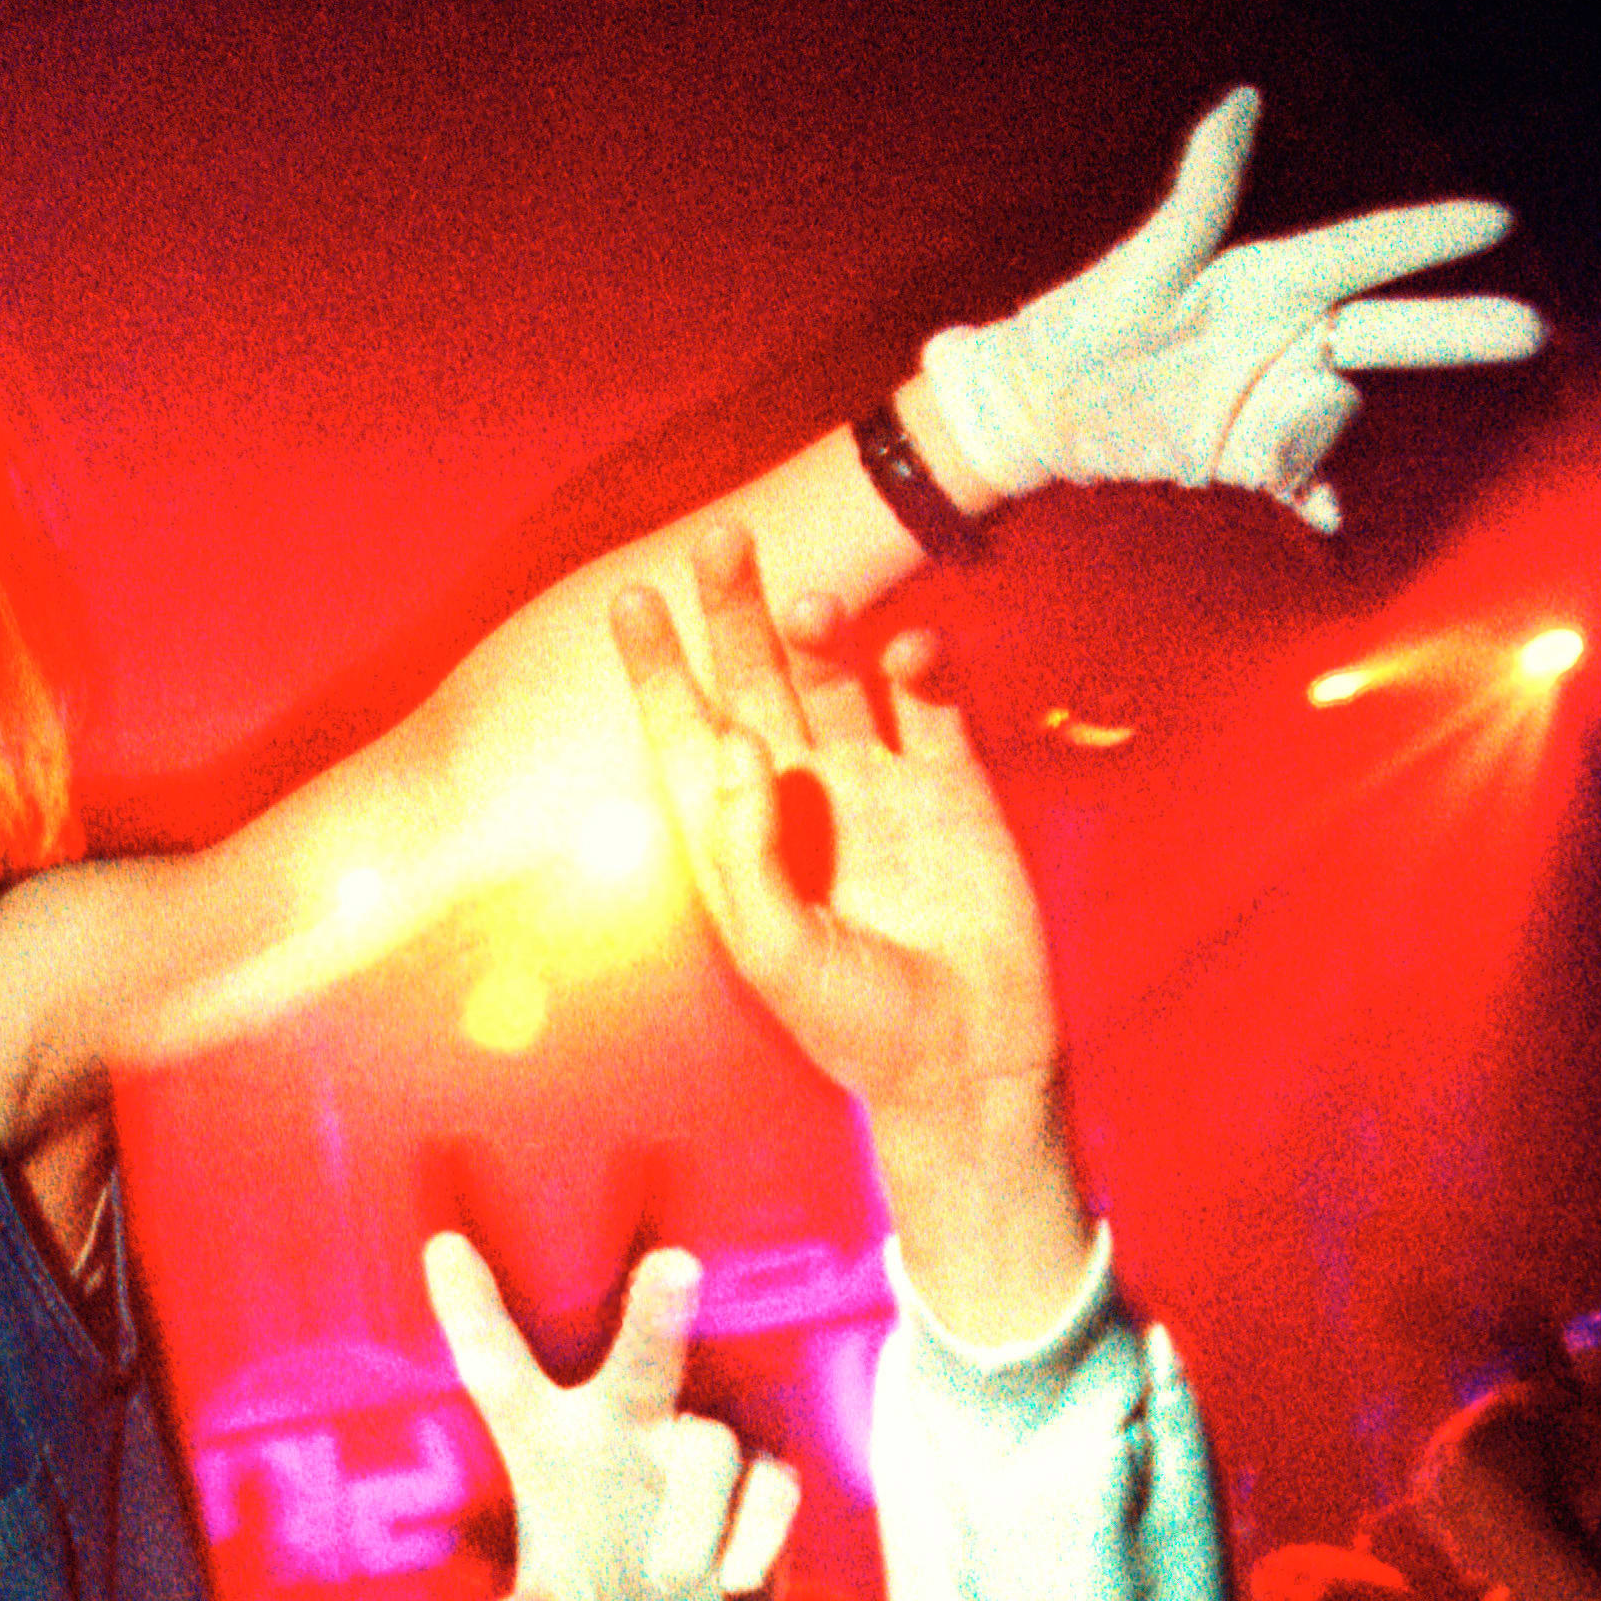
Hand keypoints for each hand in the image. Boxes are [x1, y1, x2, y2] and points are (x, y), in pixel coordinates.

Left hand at [423, 1227, 800, 1600]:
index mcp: (549, 1446)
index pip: (502, 1373)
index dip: (473, 1312)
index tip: (443, 1246)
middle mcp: (625, 1429)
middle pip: (639, 1362)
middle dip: (656, 1317)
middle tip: (674, 1267)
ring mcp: (701, 1450)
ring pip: (707, 1450)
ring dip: (690, 1518)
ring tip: (672, 1578)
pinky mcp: (764, 1486)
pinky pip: (768, 1491)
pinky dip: (754, 1536)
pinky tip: (735, 1581)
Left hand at [613, 538, 1062, 1144]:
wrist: (968, 1060)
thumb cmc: (858, 1026)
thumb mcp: (779, 953)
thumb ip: (747, 851)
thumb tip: (737, 739)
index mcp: (740, 842)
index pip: (687, 738)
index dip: (659, 671)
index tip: (632, 599)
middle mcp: (802, 800)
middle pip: (756, 682)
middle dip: (734, 614)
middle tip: (719, 540)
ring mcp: (876, 786)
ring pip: (836, 680)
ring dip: (823, 632)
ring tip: (810, 602)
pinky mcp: (950, 787)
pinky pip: (928, 705)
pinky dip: (919, 668)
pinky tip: (906, 650)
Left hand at [917, 88, 1543, 536]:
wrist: (1041, 407)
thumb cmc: (1086, 321)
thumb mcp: (1146, 262)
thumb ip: (1202, 190)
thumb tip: (1240, 100)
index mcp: (1270, 278)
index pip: (1367, 251)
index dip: (1429, 236)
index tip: (1498, 219)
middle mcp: (1286, 334)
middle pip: (1392, 329)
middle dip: (1461, 330)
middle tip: (1532, 331)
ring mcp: (1273, 398)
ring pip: (1336, 412)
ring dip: (1308, 432)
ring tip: (1246, 440)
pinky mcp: (1248, 455)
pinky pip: (1304, 479)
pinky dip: (1317, 500)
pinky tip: (1326, 524)